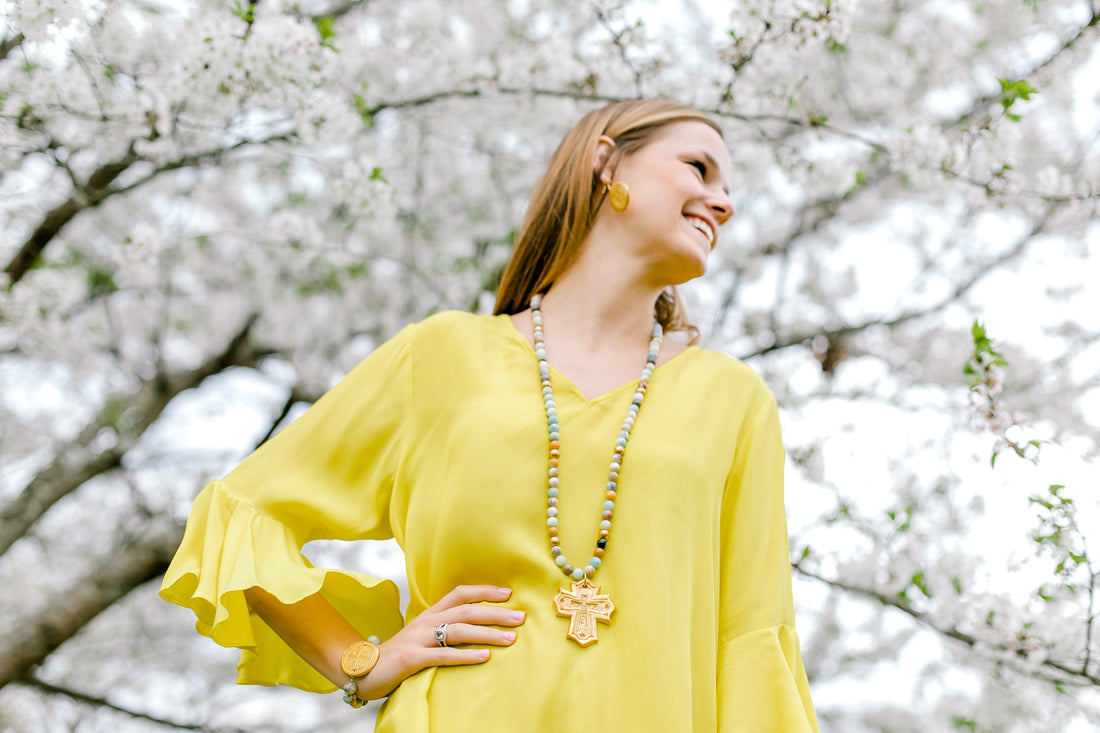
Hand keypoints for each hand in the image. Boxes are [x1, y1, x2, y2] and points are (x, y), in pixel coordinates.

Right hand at [354, 585, 523, 699]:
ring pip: (459, 631)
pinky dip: (466, 656)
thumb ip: (443, 629)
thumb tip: (476, 627)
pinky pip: (443, 655)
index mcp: (430, 614)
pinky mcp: (411, 658)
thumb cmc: (398, 654)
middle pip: (466, 611)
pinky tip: (485, 658)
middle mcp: (426, 621)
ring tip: (511, 639)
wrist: (362, 668)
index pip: (460, 594)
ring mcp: (418, 638)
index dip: (485, 591)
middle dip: (496, 613)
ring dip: (488, 634)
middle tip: (521, 617)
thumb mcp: (422, 636)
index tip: (509, 593)